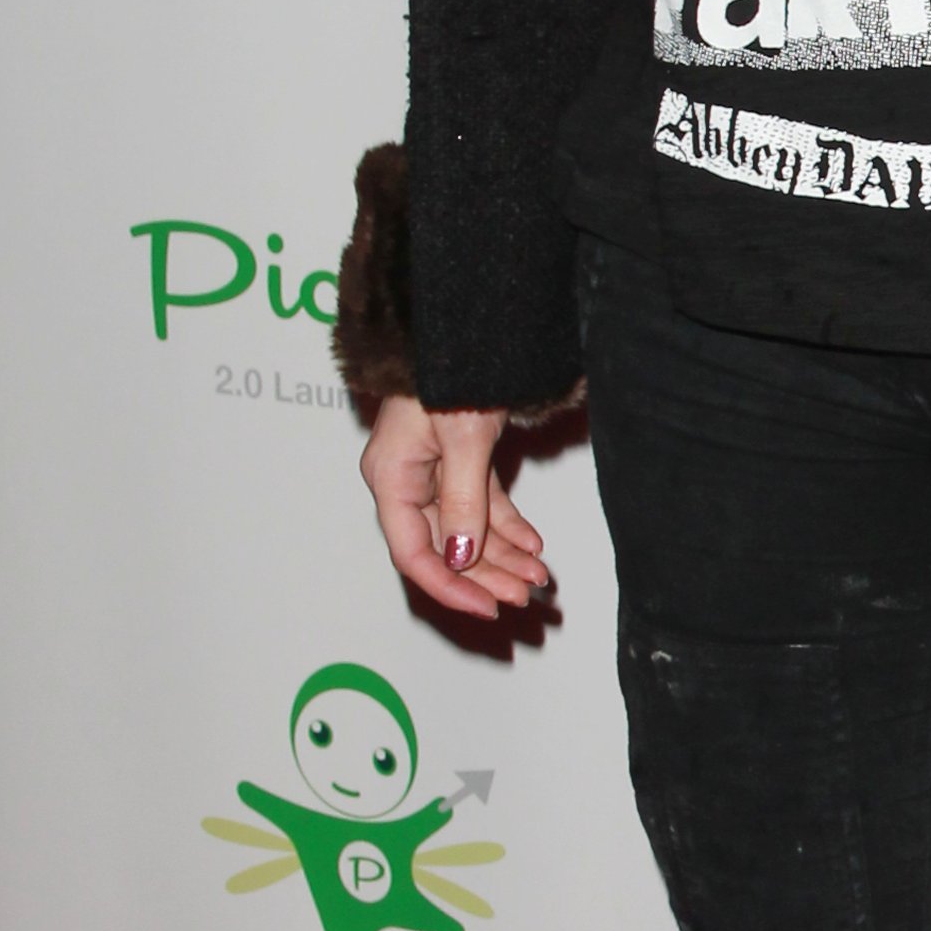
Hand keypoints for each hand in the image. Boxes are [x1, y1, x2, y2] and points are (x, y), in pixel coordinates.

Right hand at [362, 391, 554, 622]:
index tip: (488, 607)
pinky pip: (481, 503)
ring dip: (502, 555)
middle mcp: (406, 479)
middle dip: (486, 575)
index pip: (413, 553)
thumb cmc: (453, 369)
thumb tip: (458, 558)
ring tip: (540, 576)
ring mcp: (432, 469)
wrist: (471, 322)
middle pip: (443, 547)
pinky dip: (507, 524)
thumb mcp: (462, 438)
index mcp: (390, 477)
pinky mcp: (459, 457)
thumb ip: (462, 501)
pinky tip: (534, 544)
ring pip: (466, 529)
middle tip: (527, 597)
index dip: (449, 586)